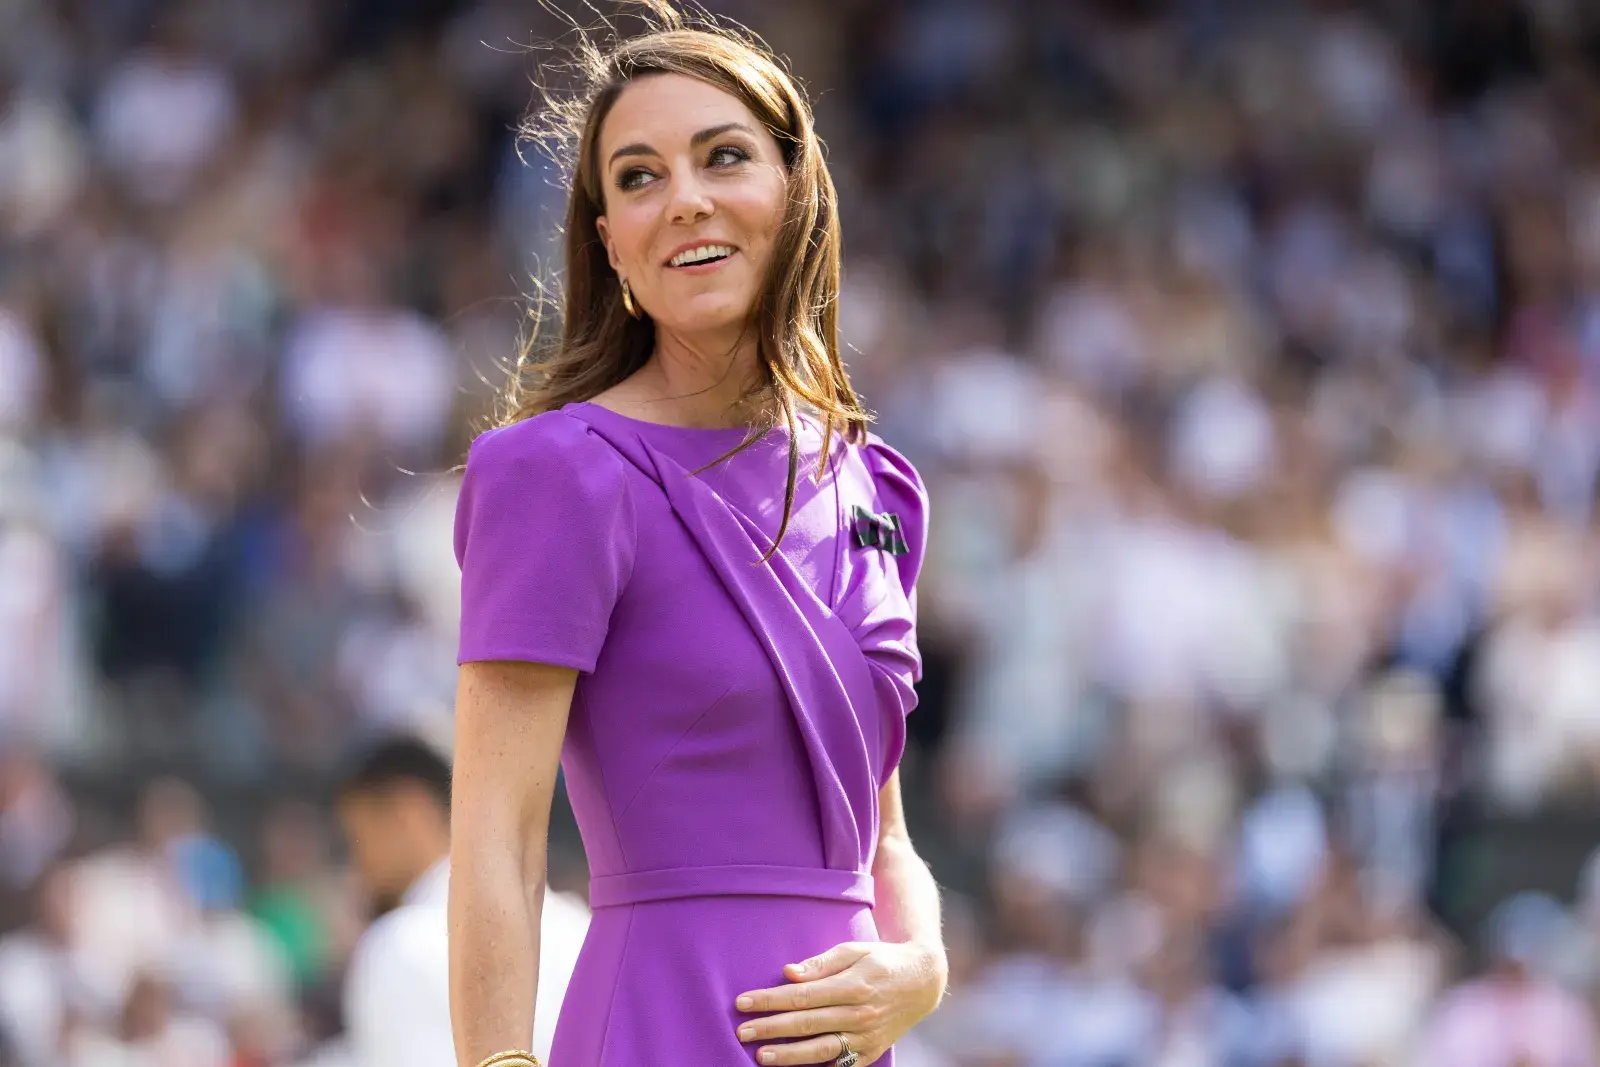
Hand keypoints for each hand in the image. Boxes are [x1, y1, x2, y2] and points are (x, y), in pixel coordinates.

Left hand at [734, 940, 947, 1064]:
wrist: (923, 982)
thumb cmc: (881, 960)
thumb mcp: (855, 950)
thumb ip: (821, 963)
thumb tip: (788, 973)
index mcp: (854, 984)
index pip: (803, 995)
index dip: (771, 1000)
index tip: (743, 1002)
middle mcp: (860, 1014)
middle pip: (807, 1024)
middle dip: (771, 1028)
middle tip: (742, 1031)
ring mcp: (867, 1038)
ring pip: (821, 1050)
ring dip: (789, 1055)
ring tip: (761, 1056)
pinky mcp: (872, 1053)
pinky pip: (841, 1066)